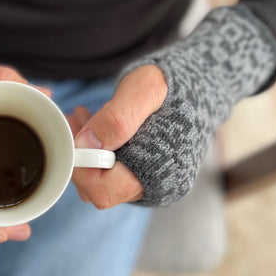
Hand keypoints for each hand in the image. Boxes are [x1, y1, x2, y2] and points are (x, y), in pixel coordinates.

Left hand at [69, 65, 166, 208]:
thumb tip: (85, 146)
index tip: (75, 135)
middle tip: (73, 121)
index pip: (102, 191)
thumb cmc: (176, 84)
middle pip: (97, 189)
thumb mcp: (144, 89)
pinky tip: (93, 123)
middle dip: (80, 155)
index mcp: (160, 172)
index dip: (81, 167)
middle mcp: (157, 186)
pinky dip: (97, 149)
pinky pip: (111, 171)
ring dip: (85, 150)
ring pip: (100, 180)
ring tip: (81, 118)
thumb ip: (116, 118)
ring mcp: (150, 181)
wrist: (201, 84)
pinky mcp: (145, 172)